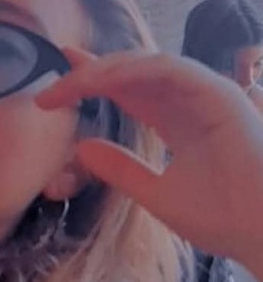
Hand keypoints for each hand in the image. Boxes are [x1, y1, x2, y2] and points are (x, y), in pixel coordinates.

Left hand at [36, 48, 262, 279]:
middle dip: (93, 66)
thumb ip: (122, 169)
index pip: (128, 92)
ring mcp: (206, 94)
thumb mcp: (157, 193)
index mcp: (178, 122)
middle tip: (58, 62)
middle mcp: (191, 102)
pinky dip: (133, 70)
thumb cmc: (224, 219)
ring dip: (106, 69)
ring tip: (72, 81)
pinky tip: (103, 80)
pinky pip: (168, 69)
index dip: (93, 82)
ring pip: (147, 65)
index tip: (57, 85)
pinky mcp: (219, 93)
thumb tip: (81, 148)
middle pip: (133, 72)